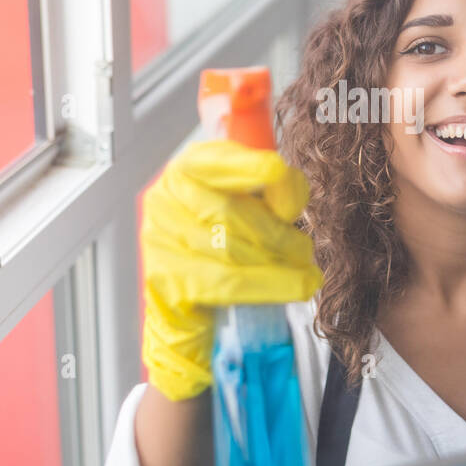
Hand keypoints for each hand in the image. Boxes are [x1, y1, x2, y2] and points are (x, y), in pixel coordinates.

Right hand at [140, 139, 322, 399]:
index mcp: (187, 169)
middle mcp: (164, 198)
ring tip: (306, 271)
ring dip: (279, 263)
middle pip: (228, 211)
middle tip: (305, 249)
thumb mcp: (249, 205)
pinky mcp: (164, 280)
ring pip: (230, 249)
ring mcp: (159, 239)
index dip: (248, 166)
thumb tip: (288, 198)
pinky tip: (300, 287)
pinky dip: (271, 285)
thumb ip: (273, 192)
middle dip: (277, 233)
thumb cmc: (225, 244)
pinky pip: (227, 282)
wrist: (185, 304)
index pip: (216, 161)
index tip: (277, 170)